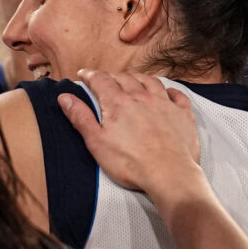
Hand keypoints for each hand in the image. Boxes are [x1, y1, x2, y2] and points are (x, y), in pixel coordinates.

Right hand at [57, 69, 200, 194]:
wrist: (169, 173)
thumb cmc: (130, 163)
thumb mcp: (97, 142)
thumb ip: (81, 117)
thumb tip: (65, 97)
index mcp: (118, 102)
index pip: (101, 80)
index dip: (90, 75)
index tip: (84, 74)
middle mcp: (142, 96)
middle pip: (124, 77)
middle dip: (112, 76)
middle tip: (105, 79)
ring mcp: (164, 103)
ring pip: (150, 81)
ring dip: (138, 78)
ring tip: (132, 80)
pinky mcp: (182, 114)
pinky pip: (176, 94)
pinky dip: (169, 90)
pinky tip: (167, 92)